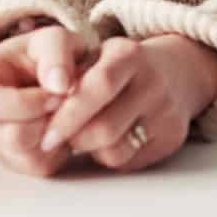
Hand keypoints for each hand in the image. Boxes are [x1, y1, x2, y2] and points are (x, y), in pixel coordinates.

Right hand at [0, 23, 87, 177]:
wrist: (57, 73)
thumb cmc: (50, 53)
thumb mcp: (55, 39)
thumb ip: (57, 54)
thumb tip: (59, 85)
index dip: (28, 103)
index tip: (60, 92)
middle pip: (10, 138)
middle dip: (45, 122)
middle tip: (65, 104)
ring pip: (25, 156)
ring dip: (53, 136)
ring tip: (63, 113)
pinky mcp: (14, 161)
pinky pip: (37, 167)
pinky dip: (57, 149)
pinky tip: (61, 126)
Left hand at [39, 34, 216, 174]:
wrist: (176, 73)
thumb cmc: (119, 68)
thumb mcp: (96, 57)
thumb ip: (71, 78)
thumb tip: (41, 109)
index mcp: (128, 55)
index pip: (98, 87)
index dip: (68, 114)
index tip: (45, 133)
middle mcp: (153, 83)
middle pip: (104, 128)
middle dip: (72, 139)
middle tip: (53, 141)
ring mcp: (166, 112)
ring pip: (114, 150)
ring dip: (89, 149)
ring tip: (83, 136)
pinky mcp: (172, 138)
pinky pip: (129, 162)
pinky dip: (110, 156)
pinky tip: (107, 142)